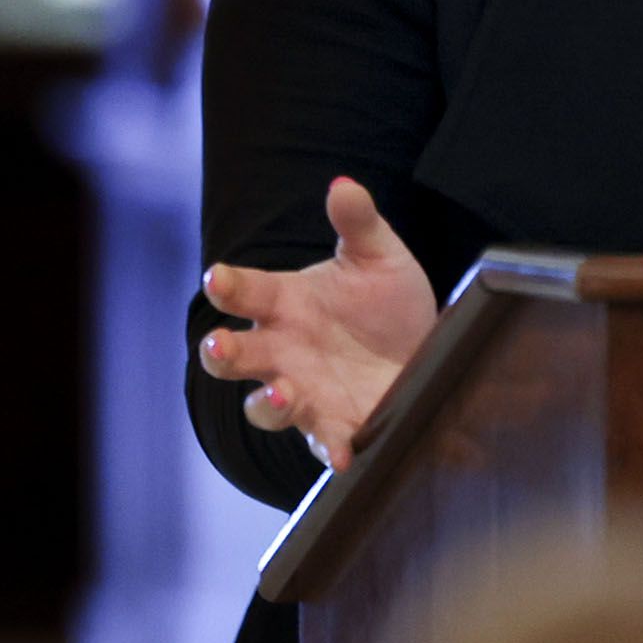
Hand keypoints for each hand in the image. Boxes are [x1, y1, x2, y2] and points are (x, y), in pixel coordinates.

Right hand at [198, 177, 437, 470]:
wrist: (424, 349)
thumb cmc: (385, 302)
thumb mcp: (379, 256)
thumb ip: (359, 222)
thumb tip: (344, 186)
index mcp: (285, 302)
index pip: (244, 291)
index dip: (227, 285)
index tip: (218, 278)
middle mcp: (282, 350)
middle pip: (234, 353)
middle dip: (222, 350)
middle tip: (218, 344)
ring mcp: (304, 391)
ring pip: (265, 406)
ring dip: (268, 404)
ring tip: (285, 394)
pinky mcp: (334, 425)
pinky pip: (323, 442)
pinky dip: (329, 450)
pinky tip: (342, 456)